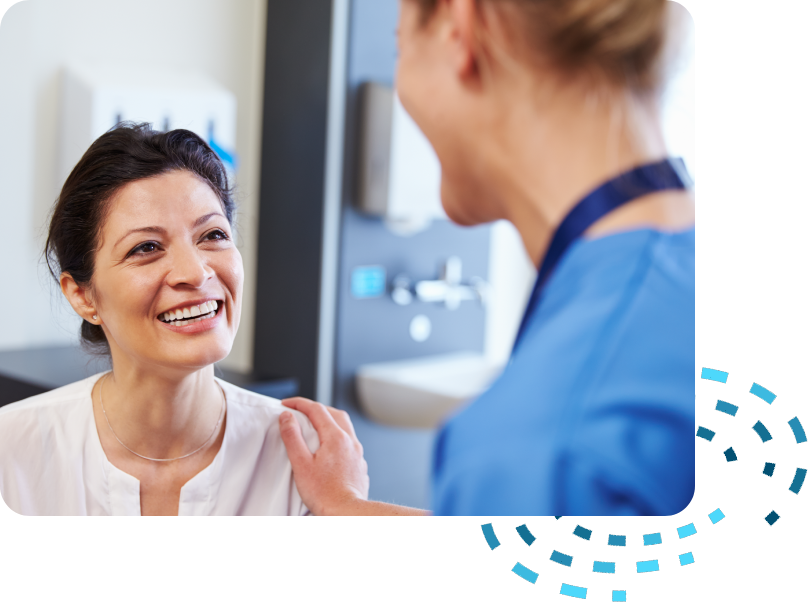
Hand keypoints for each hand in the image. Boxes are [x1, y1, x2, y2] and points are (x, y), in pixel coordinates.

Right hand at [279, 397, 369, 515]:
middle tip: (300, 411)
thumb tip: (287, 417)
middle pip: (334, 413)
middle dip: (316, 408)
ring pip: (345, 426)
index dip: (299, 403)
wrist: (347, 512)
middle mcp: (350, 441)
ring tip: (315, 425)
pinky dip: (338, 436)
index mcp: (335, 437)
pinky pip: (349, 441)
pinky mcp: (359, 464)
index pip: (316, 409)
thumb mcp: (301, 463)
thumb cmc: (324, 493)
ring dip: (330, 420)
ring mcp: (357, 453)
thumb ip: (293, 437)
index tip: (286, 404)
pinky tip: (330, 447)